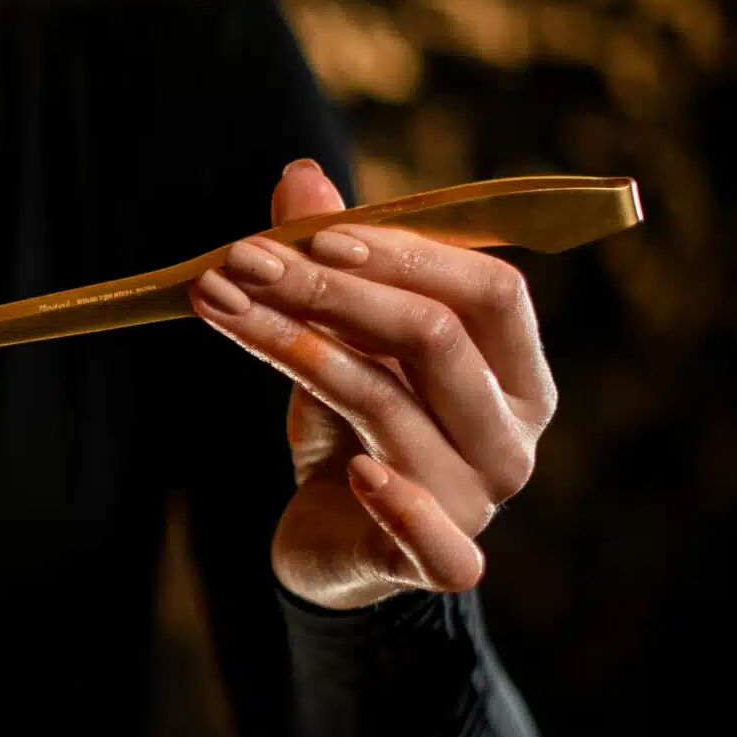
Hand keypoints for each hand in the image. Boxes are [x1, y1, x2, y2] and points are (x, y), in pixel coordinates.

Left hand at [188, 158, 557, 609]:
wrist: (334, 541)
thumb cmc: (352, 427)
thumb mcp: (338, 340)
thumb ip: (332, 261)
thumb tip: (301, 176)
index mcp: (516, 370)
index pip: (492, 292)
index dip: (408, 255)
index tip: (317, 233)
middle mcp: (512, 433)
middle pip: (436, 339)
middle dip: (331, 289)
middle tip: (241, 260)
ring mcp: (482, 499)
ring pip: (391, 407)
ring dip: (296, 349)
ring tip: (220, 306)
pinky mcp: (443, 560)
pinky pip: (437, 539)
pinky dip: (399, 504)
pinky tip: (351, 474)